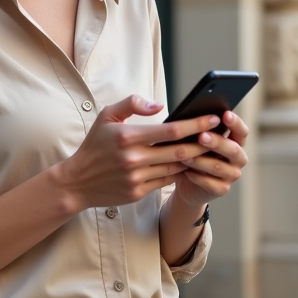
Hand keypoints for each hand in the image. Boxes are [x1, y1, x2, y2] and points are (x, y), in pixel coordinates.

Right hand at [53, 95, 215, 209]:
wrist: (77, 182)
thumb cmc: (95, 145)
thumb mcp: (107, 116)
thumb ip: (132, 104)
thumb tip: (160, 105)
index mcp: (127, 136)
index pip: (171, 130)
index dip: (196, 125)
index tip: (213, 118)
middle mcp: (133, 158)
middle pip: (180, 151)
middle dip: (204, 142)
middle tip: (220, 134)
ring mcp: (137, 178)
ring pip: (176, 167)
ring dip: (196, 159)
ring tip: (210, 148)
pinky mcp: (138, 192)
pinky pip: (167, 181)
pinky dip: (181, 173)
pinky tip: (191, 164)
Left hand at [172, 110, 250, 205]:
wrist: (188, 183)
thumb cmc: (195, 155)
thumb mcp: (199, 142)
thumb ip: (202, 131)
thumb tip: (193, 118)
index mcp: (236, 143)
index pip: (242, 132)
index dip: (235, 123)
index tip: (225, 114)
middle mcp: (238, 159)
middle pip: (233, 150)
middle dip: (217, 142)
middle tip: (202, 136)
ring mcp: (232, 175)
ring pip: (218, 167)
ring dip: (201, 160)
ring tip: (185, 155)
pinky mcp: (222, 189)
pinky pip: (210, 183)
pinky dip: (197, 177)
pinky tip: (185, 172)